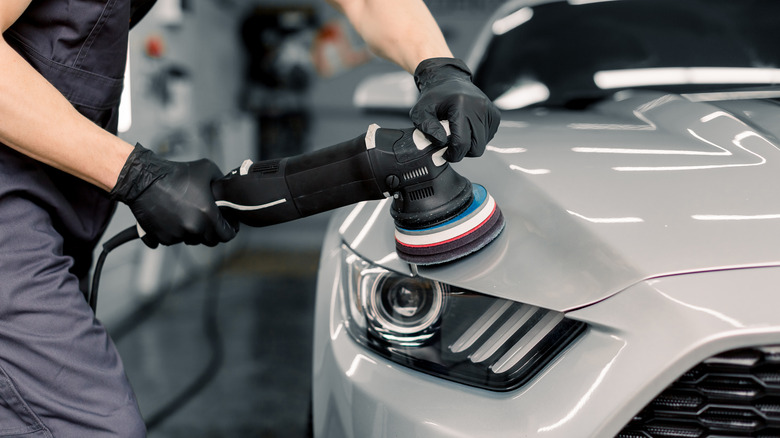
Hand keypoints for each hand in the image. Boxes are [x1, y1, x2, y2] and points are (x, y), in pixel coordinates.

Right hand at [110, 144, 237, 247]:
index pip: (227, 235)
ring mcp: (177, 234)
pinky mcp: (162, 237)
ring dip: (193, 232)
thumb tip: (227, 192)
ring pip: (192, 240)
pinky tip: (173, 218)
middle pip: (210, 240)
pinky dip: (176, 233)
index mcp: (207, 214)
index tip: (226, 224)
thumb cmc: (175, 173)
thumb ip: (222, 183)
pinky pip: (175, 240)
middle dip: (211, 232)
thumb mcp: (207, 169)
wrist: (143, 180)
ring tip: (188, 215)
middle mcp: (193, 228)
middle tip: (207, 220)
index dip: (229, 229)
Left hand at [410, 58, 500, 161]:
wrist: (449, 80)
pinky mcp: (495, 115)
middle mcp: (479, 107)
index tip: (445, 153)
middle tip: (451, 145)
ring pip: (483, 144)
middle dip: (462, 152)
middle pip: (476, 148)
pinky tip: (467, 129)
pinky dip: (477, 138)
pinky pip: (488, 137)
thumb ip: (427, 128)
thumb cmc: (434, 98)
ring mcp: (490, 111)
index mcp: (461, 105)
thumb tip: (441, 142)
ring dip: (470, 145)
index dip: (453, 154)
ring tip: (458, 134)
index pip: (462, 142)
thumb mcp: (421, 111)